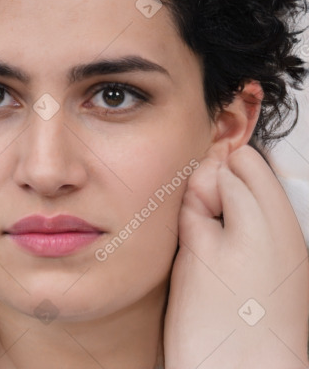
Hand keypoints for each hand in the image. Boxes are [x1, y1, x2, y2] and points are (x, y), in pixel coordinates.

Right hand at [163, 143, 308, 368]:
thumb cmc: (217, 321)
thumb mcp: (197, 247)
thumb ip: (199, 200)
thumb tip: (204, 173)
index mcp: (269, 217)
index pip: (239, 160)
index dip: (210, 172)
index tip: (192, 198)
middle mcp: (287, 229)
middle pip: (251, 176)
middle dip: (221, 185)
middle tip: (198, 217)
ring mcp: (288, 250)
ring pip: (253, 201)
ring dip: (225, 208)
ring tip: (205, 239)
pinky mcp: (282, 271)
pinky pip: (258, 227)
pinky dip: (235, 229)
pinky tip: (218, 255)